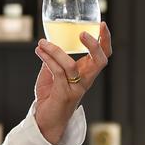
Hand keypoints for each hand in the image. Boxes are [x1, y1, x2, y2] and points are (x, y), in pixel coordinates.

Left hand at [33, 21, 112, 143]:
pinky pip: (57, 72)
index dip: (105, 40)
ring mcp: (76, 88)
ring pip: (71, 65)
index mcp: (86, 73)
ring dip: (55, 50)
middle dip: (95, 45)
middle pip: (100, 61)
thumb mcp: (52, 73)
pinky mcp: (64, 94)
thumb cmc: (51, 96)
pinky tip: (39, 51)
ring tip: (42, 43)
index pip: (103, 56)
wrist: (45, 120)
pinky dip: (47, 59)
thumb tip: (47, 44)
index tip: (102, 24)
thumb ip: (53, 59)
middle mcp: (85, 81)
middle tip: (83, 33)